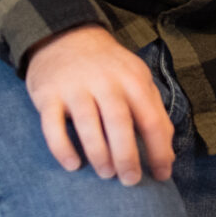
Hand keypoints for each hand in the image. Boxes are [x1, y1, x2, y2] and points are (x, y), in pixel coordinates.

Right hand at [25, 26, 175, 185]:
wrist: (64, 36)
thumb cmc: (108, 68)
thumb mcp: (137, 79)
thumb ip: (154, 112)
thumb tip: (168, 156)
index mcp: (132, 80)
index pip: (151, 119)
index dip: (159, 151)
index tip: (162, 176)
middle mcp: (104, 81)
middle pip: (119, 122)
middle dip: (127, 157)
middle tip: (130, 180)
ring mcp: (74, 87)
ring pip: (88, 125)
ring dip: (99, 154)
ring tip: (106, 174)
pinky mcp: (47, 94)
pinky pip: (52, 126)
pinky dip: (62, 148)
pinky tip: (73, 165)